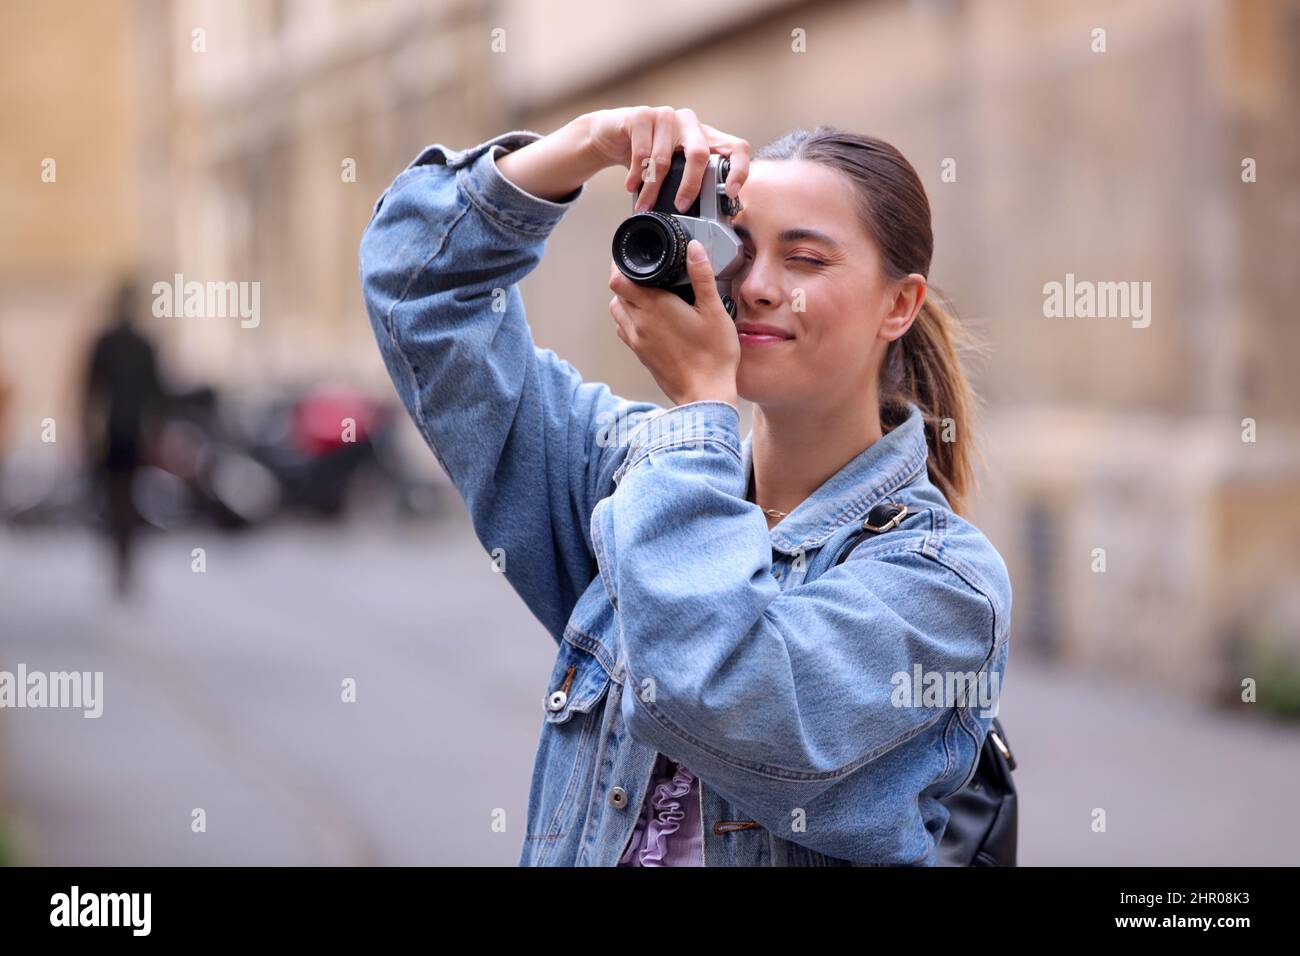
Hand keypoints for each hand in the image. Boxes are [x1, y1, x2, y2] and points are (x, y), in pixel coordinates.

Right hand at [583, 106, 749, 212]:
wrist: (609, 135)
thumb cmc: (647, 155)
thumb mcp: (674, 167)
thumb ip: (692, 180)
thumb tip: (709, 216)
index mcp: (705, 136)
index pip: (735, 147)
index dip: (739, 169)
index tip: (730, 192)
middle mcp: (689, 122)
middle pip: (699, 154)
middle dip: (690, 186)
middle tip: (681, 207)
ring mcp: (666, 116)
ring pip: (664, 160)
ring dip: (652, 190)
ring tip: (644, 205)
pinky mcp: (642, 116)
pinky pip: (642, 154)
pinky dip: (636, 176)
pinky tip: (631, 186)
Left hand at [609, 239, 739, 407]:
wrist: (705, 394)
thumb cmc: (713, 356)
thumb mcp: (715, 311)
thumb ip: (702, 276)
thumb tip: (694, 249)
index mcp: (655, 307)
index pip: (619, 279)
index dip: (621, 265)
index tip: (633, 259)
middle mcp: (639, 323)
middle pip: (616, 293)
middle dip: (626, 280)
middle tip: (644, 273)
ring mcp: (637, 341)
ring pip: (617, 311)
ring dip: (625, 299)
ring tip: (646, 294)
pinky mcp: (640, 355)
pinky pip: (624, 330)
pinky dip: (629, 318)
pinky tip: (649, 319)